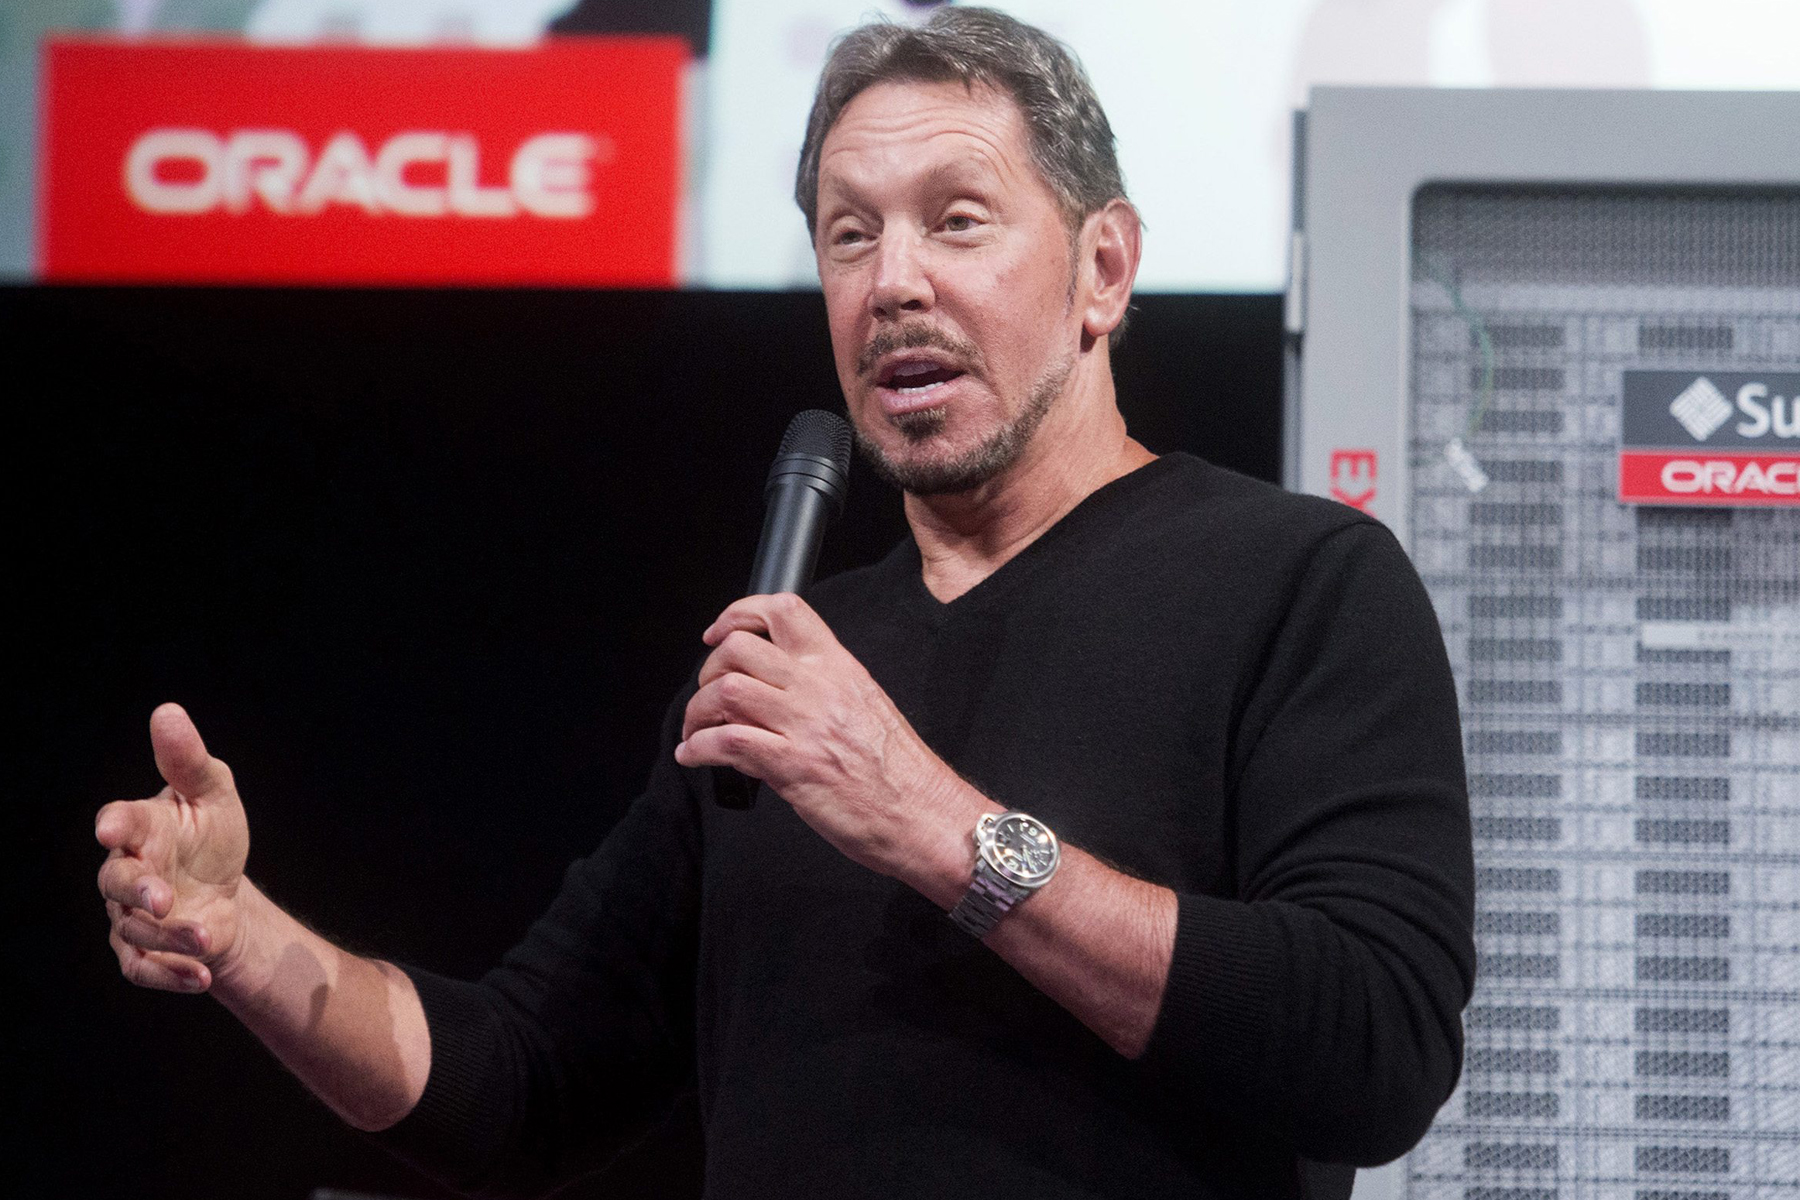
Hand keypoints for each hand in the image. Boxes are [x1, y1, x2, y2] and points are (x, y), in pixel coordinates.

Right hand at [96, 703, 249, 992]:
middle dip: (138, 890)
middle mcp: (127, 872)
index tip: (113, 830)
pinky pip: (144, 969)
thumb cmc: (212, 836)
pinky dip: (172, 974)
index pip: (119, 823)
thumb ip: (189, 761)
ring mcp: (130, 915)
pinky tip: (202, 974)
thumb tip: (167, 712)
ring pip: (136, 929)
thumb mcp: (214, 795)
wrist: (224, 890)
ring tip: (207, 936)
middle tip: (163, 898)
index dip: (115, 826)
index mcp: (141, 829)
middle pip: (117, 882)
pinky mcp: (144, 951)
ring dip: (171, 935)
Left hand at [674, 594, 983, 883]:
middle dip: (709, 671)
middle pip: (740, 648)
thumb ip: (820, 691)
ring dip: (697, 711)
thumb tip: (771, 695)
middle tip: (709, 696)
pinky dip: (698, 748)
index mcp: (840, 667)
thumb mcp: (865, 706)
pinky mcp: (792, 766)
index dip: (739, 613)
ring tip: (696, 731)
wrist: (925, 814)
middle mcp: (820, 687)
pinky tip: (694, 757)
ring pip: (726, 690)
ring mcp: (805, 725)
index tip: (719, 634)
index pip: (785, 611)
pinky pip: (727, 742)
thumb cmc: (900, 772)